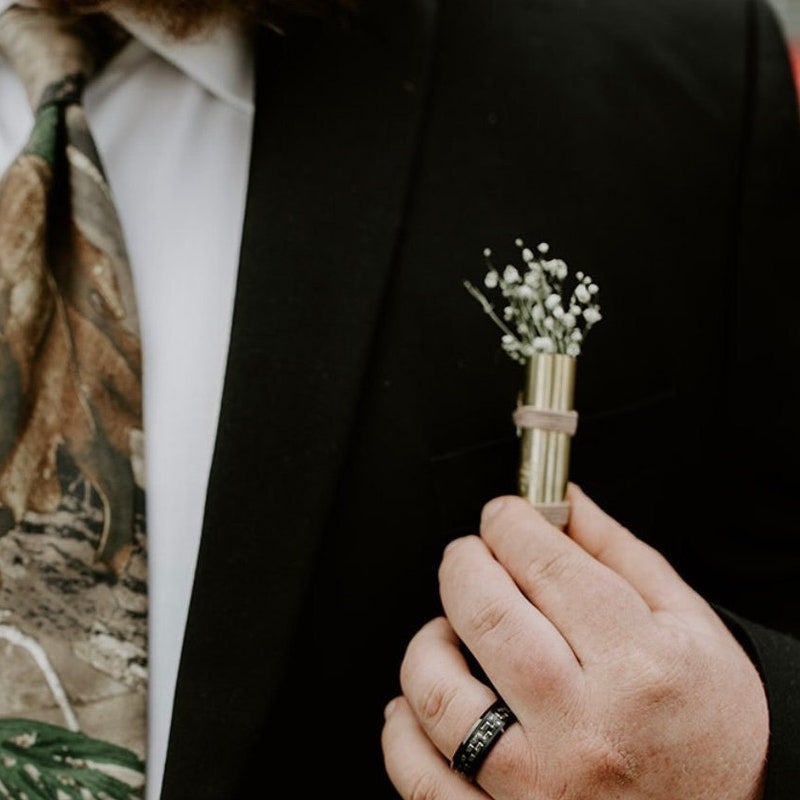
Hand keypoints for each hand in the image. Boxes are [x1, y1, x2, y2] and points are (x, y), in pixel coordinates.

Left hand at [382, 484, 768, 799]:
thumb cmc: (712, 724)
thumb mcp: (690, 624)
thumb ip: (618, 553)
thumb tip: (561, 500)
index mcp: (639, 666)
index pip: (547, 566)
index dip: (510, 523)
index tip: (502, 515)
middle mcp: (585, 728)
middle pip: (486, 615)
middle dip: (463, 563)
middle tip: (470, 556)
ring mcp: (540, 787)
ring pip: (437, 692)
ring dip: (428, 641)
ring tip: (451, 631)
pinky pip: (422, 777)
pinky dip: (402, 730)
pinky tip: (420, 705)